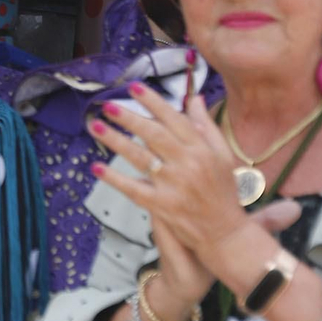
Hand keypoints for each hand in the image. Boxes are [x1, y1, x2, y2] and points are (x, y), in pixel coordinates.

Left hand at [88, 84, 248, 269]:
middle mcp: (188, 164)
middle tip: (107, 105)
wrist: (226, 233)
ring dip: (116, 141)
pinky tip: (96, 168)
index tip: (133, 88)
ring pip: (140, 158)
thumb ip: (206, 126)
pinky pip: (134, 189)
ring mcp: (174, 185)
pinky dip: (114, 179)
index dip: (153, 102)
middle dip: (129, 118)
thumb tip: (194, 98)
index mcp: (202, 149)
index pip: (174, 119)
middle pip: (154, 135)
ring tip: (96, 126)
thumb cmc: (222, 191)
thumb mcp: (223, 155)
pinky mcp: (162, 205)